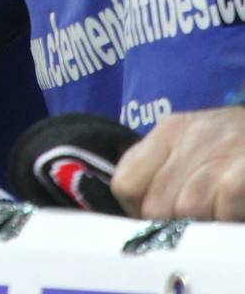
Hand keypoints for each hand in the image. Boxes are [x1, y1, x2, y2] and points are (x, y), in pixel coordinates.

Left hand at [112, 106, 244, 219]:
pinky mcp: (243, 169)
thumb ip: (162, 168)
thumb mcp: (192, 141)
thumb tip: (139, 211)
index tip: (157, 219)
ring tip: (216, 221)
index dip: (138, 211)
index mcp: (169, 132)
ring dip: (202, 226)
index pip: (125, 183)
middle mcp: (190, 139)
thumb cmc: (234, 142)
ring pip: (187, 210)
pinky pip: (222, 206)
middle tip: (193, 226)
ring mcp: (219, 151)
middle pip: (155, 205)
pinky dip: (226, 217)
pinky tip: (234, 214)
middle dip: (172, 225)